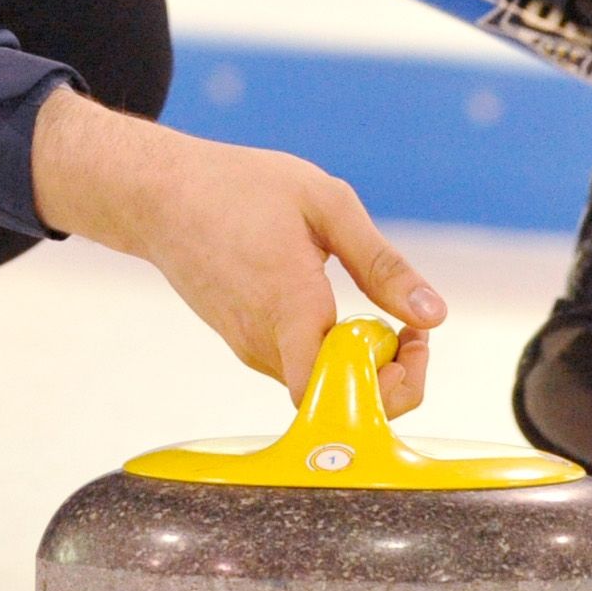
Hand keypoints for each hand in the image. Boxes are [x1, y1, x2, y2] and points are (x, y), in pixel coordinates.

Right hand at [31, 90, 446, 413]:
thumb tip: (433, 315)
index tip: (411, 336)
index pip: (337, 396)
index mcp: (289, 307)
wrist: (158, 193)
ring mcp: (249, 347)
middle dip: (388, 376)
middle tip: (408, 327)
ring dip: (359, 361)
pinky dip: (328, 349)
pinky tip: (331, 301)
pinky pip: (297, 365)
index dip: (390, 386)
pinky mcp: (241, 341)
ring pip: (319, 385)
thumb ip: (380, 263)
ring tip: (374, 307)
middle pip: (338, 402)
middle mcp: (265, 342)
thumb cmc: (238, 188)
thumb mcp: (324, 204)